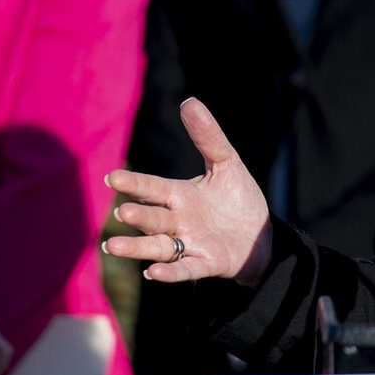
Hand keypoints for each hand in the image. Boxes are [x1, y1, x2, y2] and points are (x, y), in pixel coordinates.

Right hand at [104, 98, 273, 285]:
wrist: (262, 235)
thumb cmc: (237, 200)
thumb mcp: (227, 164)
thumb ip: (208, 137)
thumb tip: (188, 101)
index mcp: (179, 195)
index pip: (152, 188)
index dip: (134, 183)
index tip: (113, 177)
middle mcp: (178, 221)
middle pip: (153, 218)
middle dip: (138, 215)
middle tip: (123, 213)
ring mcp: (190, 244)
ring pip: (157, 246)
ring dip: (137, 248)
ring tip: (113, 247)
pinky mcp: (206, 263)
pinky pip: (185, 269)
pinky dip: (170, 272)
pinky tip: (153, 273)